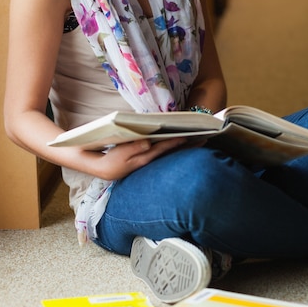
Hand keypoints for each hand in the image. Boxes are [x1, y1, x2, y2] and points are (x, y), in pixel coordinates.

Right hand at [88, 136, 203, 180]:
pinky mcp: (146, 160)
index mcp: (145, 158)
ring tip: (198, 140)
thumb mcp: (120, 154)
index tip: (190, 136)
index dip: (177, 142)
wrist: (102, 169)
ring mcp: (149, 160)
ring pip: (170, 153)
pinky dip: (174, 148)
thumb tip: (148, 142)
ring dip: (184, 147)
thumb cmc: (111, 160)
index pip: (164, 148)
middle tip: (205, 139)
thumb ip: (134, 148)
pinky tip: (181, 144)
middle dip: (188, 145)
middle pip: (172, 151)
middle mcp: (150, 160)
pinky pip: (164, 153)